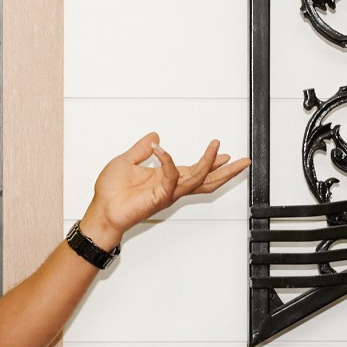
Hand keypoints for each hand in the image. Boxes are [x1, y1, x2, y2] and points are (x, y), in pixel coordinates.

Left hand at [80, 133, 249, 248]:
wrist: (102, 210)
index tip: (225, 154)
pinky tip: (161, 149)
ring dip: (209, 162)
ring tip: (218, 148)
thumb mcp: (127, 160)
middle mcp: (171, 187)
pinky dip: (167, 161)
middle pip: (206, 179)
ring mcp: (167, 193)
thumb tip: (154, 136)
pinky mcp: (159, 197)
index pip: (196, 171)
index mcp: (166, 178)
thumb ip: (142, 149)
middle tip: (245, 161)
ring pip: (196, 178)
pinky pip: (170, 177)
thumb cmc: (111, 192)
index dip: (211, 163)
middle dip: (227, 171)